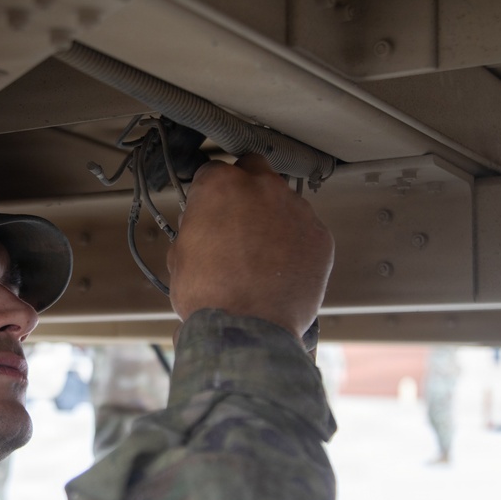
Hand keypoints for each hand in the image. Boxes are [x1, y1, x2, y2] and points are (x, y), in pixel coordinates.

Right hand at [166, 154, 333, 338]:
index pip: (212, 172)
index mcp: (221, 186)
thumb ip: (195, 227)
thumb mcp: (180, 255)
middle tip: (236, 217)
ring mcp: (296, 209)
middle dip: (245, 188)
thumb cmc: (211, 296)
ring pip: (282, 201)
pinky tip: (280, 266)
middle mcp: (262, 188)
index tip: (208, 206)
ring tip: (259, 252)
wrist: (247, 329)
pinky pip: (304, 229)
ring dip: (271, 217)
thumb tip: (202, 226)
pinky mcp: (319, 235)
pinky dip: (294, 242)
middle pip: (254, 170)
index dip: (208, 192)